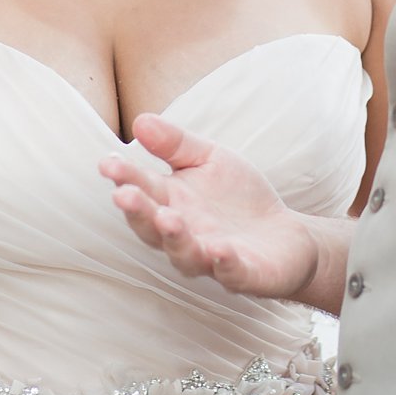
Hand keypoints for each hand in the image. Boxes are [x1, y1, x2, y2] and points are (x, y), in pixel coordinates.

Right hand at [100, 113, 319, 300]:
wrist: (287, 235)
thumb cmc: (239, 198)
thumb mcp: (208, 160)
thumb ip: (175, 144)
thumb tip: (139, 120)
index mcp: (172, 203)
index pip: (142, 189)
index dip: (124, 178)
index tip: (107, 164)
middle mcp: (184, 234)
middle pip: (153, 228)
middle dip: (138, 213)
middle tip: (124, 195)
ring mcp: (211, 257)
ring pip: (184, 254)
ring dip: (174, 238)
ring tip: (168, 218)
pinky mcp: (243, 274)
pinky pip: (230, 272)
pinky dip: (224, 263)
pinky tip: (219, 250)